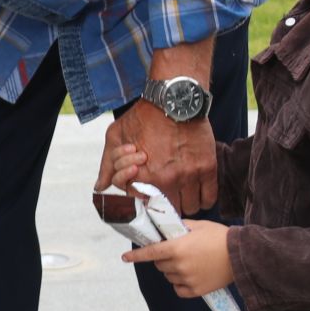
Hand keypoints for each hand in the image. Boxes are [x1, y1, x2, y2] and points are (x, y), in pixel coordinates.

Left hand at [95, 98, 216, 214]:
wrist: (173, 99)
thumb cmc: (143, 116)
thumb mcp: (116, 136)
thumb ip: (108, 164)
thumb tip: (100, 187)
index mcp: (142, 176)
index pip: (144, 206)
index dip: (148, 203)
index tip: (152, 198)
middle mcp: (166, 179)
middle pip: (169, 211)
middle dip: (168, 207)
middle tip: (169, 197)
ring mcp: (188, 175)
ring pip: (191, 208)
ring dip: (187, 204)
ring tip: (185, 194)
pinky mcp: (207, 168)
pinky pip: (209, 198)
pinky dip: (205, 199)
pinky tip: (199, 193)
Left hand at [121, 219, 233, 297]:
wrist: (242, 256)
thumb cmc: (220, 237)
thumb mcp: (198, 225)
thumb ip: (179, 227)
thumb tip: (167, 229)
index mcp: (177, 248)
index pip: (150, 253)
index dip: (136, 256)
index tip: (124, 258)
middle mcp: (179, 265)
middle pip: (159, 264)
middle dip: (164, 258)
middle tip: (178, 252)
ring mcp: (187, 279)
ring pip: (168, 276)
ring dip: (173, 270)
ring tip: (190, 263)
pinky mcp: (195, 291)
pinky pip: (178, 289)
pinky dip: (180, 284)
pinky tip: (191, 276)